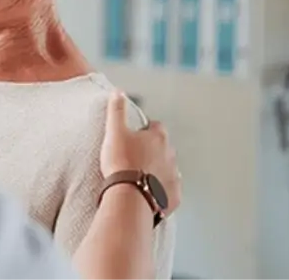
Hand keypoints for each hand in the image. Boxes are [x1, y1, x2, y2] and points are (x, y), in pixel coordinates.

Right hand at [100, 91, 181, 215]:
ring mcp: (174, 176)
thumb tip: (118, 92)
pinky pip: (169, 191)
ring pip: (168, 169)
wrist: (128, 196)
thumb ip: (116, 110)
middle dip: (153, 150)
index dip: (146, 129)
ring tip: (139, 176)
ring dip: (157, 170)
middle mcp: (171, 155)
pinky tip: (147, 193)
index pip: (156, 126)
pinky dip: (161, 191)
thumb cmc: (121, 163)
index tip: (135, 135)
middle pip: (164, 148)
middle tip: (134, 157)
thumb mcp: (114, 132)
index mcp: (158, 138)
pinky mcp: (173, 196)